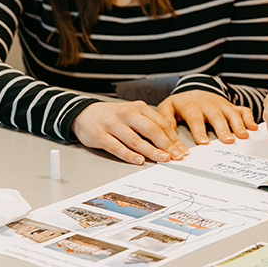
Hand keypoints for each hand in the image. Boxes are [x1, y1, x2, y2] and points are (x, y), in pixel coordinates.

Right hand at [72, 101, 188, 164]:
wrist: (85, 113)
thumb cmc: (114, 116)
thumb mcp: (133, 114)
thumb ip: (149, 125)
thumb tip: (170, 143)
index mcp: (139, 108)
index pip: (161, 124)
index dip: (174, 138)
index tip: (183, 151)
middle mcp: (127, 114)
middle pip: (151, 130)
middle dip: (167, 145)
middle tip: (177, 156)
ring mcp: (113, 124)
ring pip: (136, 139)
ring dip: (152, 151)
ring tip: (163, 159)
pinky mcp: (100, 135)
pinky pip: (117, 147)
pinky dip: (129, 155)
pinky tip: (139, 160)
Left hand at [157, 91, 258, 144]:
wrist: (193, 89)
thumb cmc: (181, 104)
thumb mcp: (168, 107)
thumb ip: (166, 118)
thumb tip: (167, 132)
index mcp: (192, 105)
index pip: (195, 118)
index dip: (200, 130)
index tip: (204, 142)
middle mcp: (208, 104)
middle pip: (216, 116)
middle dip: (223, 128)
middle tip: (228, 141)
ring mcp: (221, 104)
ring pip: (231, 113)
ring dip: (238, 124)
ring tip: (243, 136)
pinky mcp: (230, 106)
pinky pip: (242, 109)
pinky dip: (249, 118)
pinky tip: (253, 128)